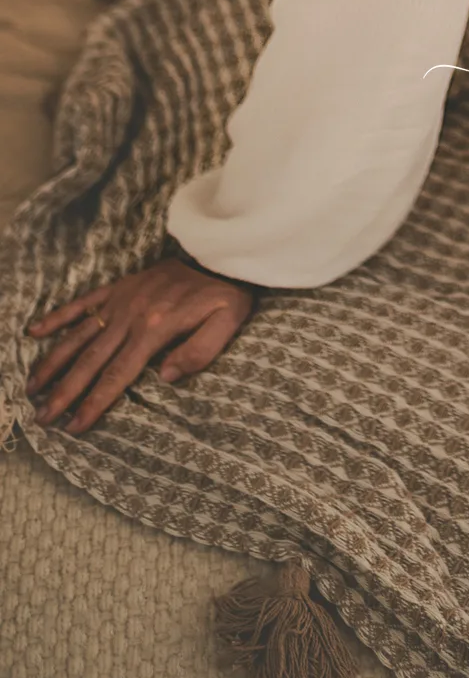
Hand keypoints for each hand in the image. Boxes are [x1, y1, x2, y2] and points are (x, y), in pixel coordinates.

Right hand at [24, 259, 255, 435]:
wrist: (220, 252)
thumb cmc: (226, 293)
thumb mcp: (227, 323)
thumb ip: (199, 352)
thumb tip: (164, 377)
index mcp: (156, 329)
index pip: (117, 374)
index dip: (94, 402)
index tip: (74, 426)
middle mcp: (131, 315)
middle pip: (91, 360)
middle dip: (65, 391)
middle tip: (42, 418)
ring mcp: (121, 299)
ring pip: (79, 335)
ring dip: (54, 362)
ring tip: (32, 388)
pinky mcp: (119, 286)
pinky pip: (82, 302)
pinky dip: (57, 317)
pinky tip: (34, 332)